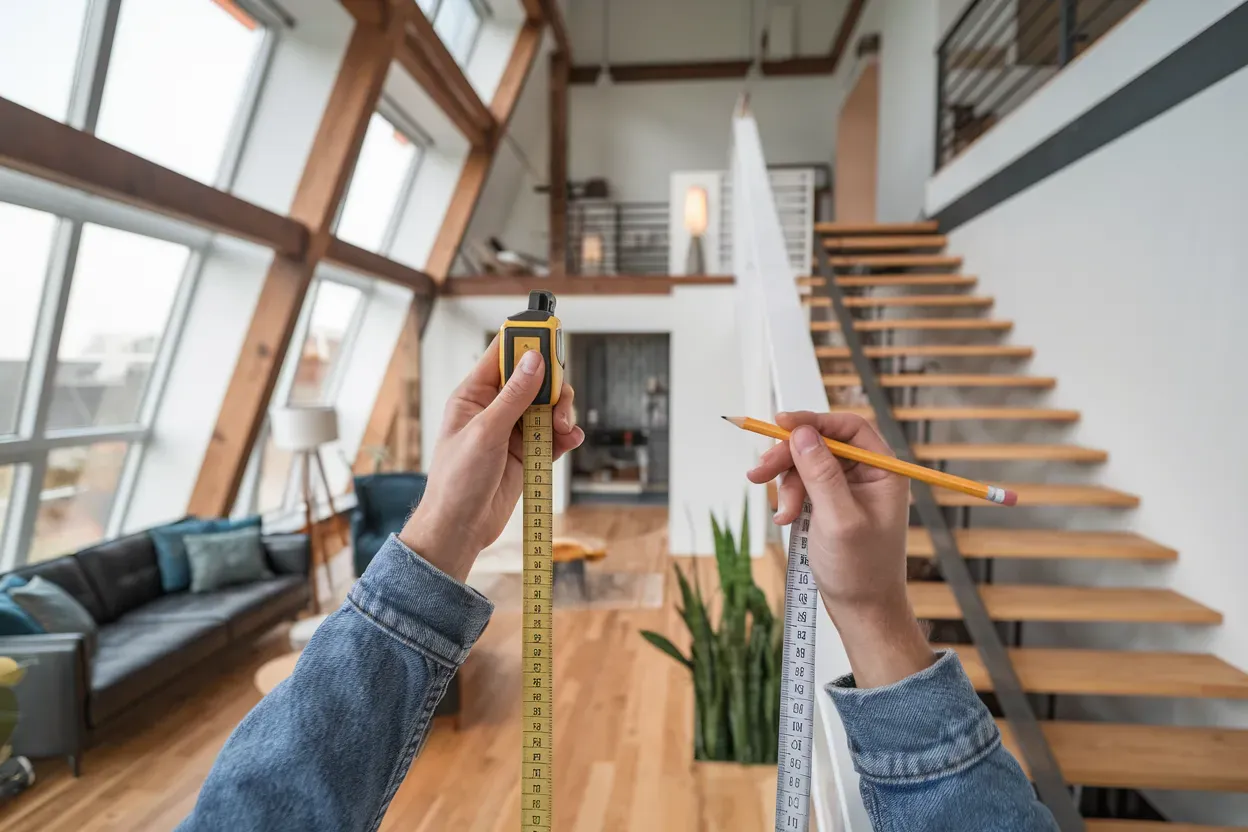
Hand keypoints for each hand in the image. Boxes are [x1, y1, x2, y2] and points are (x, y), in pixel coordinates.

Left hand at [400, 337, 583, 582]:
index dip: (526, 341)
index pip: (502, 355)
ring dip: (561, 413)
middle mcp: (495, 408)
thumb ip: (514, 396)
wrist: (462, 528)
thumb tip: (533, 361)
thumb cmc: (457, 482)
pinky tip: (569, 441)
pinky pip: (554, 435)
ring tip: (561, 430)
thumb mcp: (486, 432)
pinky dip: (566, 435)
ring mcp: (512, 430)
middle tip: (558, 402)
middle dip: (552, 387)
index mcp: (474, 395)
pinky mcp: (528, 452)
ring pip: (549, 406)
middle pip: (534, 379)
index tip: (549, 334)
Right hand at [746, 411, 933, 686]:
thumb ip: (822, 474)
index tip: (780, 424)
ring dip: (786, 483)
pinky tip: (785, 520)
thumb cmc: (860, 570)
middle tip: (759, 472)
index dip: (814, 421)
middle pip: (821, 444)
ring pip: (806, 464)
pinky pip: (803, 485)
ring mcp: (848, 490)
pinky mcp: (831, 504)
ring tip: (780, 514)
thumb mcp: (838, 520)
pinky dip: (789, 498)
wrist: (862, 611)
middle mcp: (867, 475)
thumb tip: (803, 433)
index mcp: (883, 472)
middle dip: (789, 457)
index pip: (848, 427)